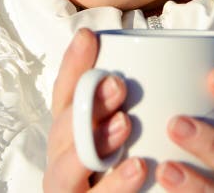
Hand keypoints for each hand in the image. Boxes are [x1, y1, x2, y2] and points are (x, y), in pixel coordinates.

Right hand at [43, 28, 147, 191]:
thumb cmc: (135, 177)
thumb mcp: (131, 136)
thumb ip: (130, 105)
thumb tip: (151, 50)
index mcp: (71, 137)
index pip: (63, 97)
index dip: (71, 67)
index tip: (89, 36)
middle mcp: (63, 164)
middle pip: (62, 132)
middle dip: (87, 106)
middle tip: (119, 84)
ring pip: (65, 172)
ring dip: (93, 145)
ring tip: (126, 124)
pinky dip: (115, 186)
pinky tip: (140, 169)